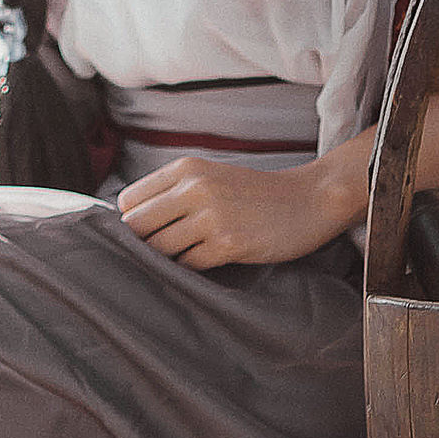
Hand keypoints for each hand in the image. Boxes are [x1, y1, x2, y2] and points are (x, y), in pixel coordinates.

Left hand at [115, 155, 344, 271]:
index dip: (131, 221)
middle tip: (157, 252)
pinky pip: (187, 265)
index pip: (128, 201)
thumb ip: (173, 192)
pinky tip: (206, 261)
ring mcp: (211, 216)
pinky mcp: (228, 244)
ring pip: (158, 249)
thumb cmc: (256, 193)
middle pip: (136, 226)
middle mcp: (194, 188)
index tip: (144, 233)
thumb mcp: (211, 177)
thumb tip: (130, 222)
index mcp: (186, 168)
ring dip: (166, 259)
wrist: (310, 199)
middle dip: (141, 244)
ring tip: (184, 256)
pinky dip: (189, 268)